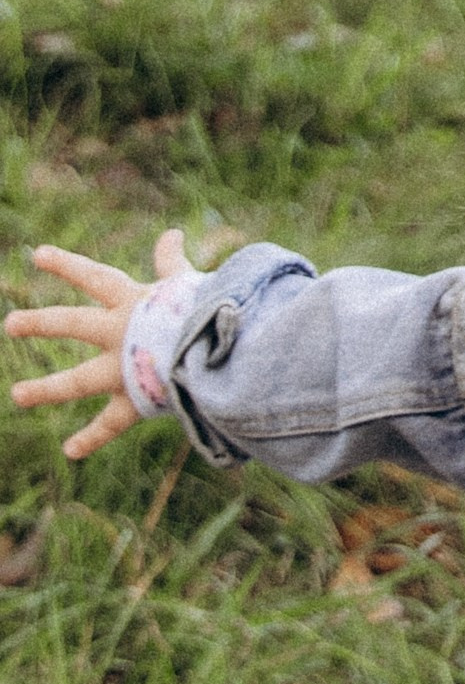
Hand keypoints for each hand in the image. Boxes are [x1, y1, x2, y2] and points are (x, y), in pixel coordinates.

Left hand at [6, 228, 192, 460]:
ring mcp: (124, 368)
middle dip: (40, 323)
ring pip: (78, 380)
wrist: (225, 347)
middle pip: (73, 324)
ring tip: (17, 395)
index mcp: (134, 302)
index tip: (36, 254)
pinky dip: (91, 437)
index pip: (95, 277)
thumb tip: (172, 233)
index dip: (67, 265)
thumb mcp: (186, 282)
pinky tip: (70, 450)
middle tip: (11, 324)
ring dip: (46, 388)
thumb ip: (172, 263)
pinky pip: (110, 423)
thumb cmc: (211, 309)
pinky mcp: (136, 399)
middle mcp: (121, 333)